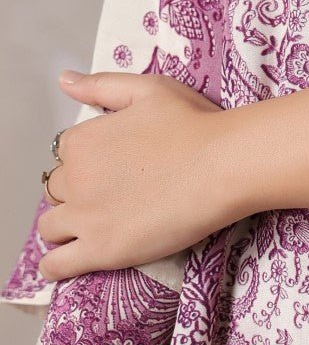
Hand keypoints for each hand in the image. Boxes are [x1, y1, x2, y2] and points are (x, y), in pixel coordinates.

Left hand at [38, 71, 229, 281]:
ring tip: (93, 225)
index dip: (88, 158)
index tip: (113, 164)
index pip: (66, 153)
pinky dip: (55, 264)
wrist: (222, 164)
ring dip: (65, 225)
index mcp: (83, 139)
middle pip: (57, 189)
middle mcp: (74, 178)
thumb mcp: (148, 89)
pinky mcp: (100, 251)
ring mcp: (84, 217)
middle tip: (112, 193)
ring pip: (50, 226)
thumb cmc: (193, 122)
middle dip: (77, 191)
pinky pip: (55, 264)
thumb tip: (64, 80)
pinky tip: (67, 259)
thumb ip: (101, 85)